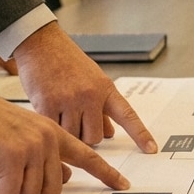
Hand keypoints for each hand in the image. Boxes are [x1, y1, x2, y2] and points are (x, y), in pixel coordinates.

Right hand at [0, 72, 130, 193]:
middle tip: (6, 177)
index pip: (88, 155)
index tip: (122, 186)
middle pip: (53, 190)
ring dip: (6, 190)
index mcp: (53, 132)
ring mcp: (33, 147)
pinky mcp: (13, 157)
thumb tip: (63, 177)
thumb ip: (46, 152)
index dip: (106, 174)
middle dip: (28, 191)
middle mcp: (48, 139)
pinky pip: (9, 193)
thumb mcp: (24, 133)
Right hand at [13, 23, 157, 152]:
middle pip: (95, 138)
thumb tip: (110, 133)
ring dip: (67, 133)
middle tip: (76, 121)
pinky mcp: (47, 105)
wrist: (41, 44)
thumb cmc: (67, 61)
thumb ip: (102, 108)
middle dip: (86, 135)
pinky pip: (55, 131)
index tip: (152, 149)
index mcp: (105, 89)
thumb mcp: (92, 80)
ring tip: (61, 112)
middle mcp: (90, 95)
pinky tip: (49, 113)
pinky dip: (52, 129)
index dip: (140, 134)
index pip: (128, 116)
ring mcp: (69, 100)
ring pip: (74, 137)